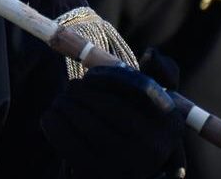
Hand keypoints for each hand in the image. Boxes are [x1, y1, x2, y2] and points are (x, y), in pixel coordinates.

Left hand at [43, 50, 186, 178]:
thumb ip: (162, 73)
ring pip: (86, 122)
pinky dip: (53, 124)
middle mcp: (153, 147)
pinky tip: (51, 116)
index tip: (89, 76)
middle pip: (108, 106)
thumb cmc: (140, 129)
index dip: (107, 77)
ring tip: (60, 100)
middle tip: (69, 88)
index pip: (137, 88)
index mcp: (169, 123)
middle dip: (81, 91)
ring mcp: (126, 164)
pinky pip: (68, 142)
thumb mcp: (157, 105)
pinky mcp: (98, 174)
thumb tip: (150, 53)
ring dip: (65, 105)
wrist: (129, 176)